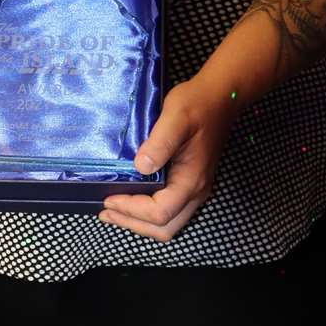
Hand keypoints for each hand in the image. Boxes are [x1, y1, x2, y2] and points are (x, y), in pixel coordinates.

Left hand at [99, 76, 239, 242]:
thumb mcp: (176, 117)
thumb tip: (141, 167)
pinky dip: (146, 213)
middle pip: (164, 228)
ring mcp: (195, 189)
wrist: (219, 97)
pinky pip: (169, 210)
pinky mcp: (189, 183)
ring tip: (112, 211)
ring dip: (139, 222)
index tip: (109, 199)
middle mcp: (197, 191)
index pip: (161, 212)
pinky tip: (130, 200)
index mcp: (192, 179)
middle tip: (105, 212)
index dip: (132, 210)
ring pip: (167, 223)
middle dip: (133, 223)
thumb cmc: (198, 104)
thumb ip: (159, 143)